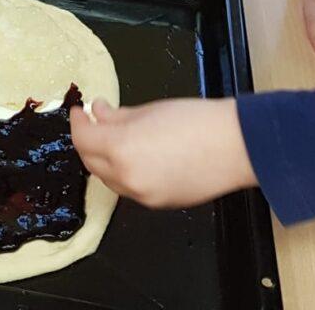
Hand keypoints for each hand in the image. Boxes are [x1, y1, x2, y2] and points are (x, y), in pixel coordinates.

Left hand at [69, 97, 255, 208]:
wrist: (237, 146)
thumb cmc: (196, 120)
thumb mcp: (149, 110)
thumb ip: (117, 115)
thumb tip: (98, 112)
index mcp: (121, 149)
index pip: (83, 139)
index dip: (77, 123)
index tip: (80, 110)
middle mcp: (127, 177)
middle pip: (91, 162)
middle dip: (87, 141)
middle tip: (92, 121)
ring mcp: (143, 195)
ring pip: (109, 179)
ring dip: (103, 159)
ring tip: (112, 137)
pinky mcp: (158, 204)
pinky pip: (129, 189)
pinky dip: (123, 173)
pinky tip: (133, 156)